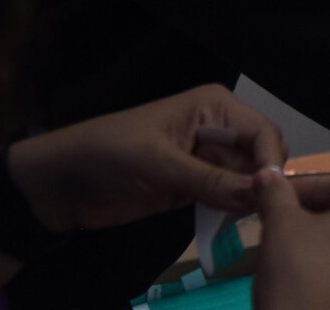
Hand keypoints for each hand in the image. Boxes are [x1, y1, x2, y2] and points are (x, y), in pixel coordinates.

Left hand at [7, 84, 284, 234]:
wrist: (58, 185)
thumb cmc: (107, 156)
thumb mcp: (159, 164)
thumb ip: (210, 179)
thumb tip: (262, 192)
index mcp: (215, 107)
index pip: (263, 133)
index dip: (270, 163)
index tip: (268, 196)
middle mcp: (219, 129)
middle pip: (261, 157)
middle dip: (261, 182)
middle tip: (254, 213)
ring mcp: (207, 160)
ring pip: (248, 179)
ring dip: (247, 200)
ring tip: (242, 220)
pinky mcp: (195, 187)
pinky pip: (227, 197)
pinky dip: (231, 210)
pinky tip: (229, 223)